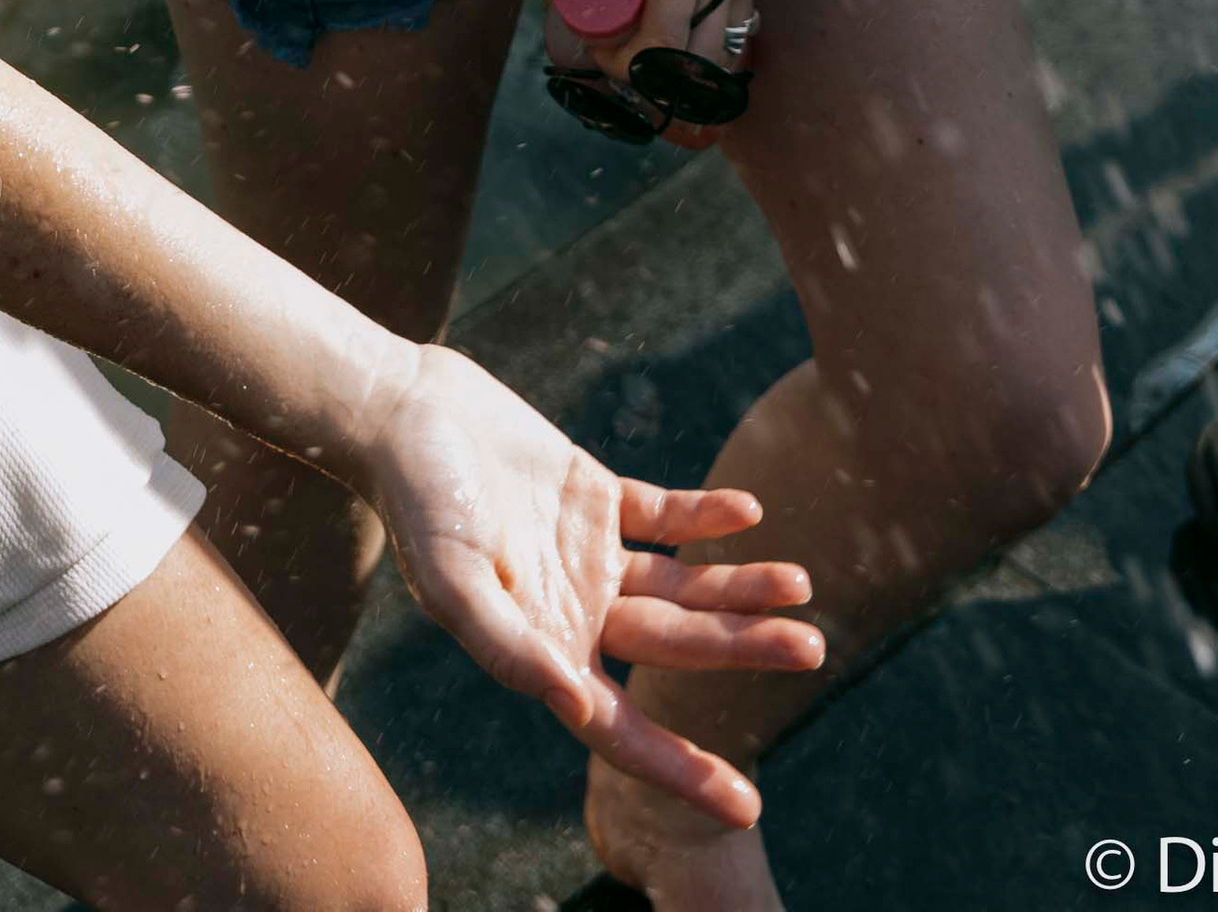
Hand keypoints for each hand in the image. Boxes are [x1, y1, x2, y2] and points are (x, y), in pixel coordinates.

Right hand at [351, 344, 821, 822]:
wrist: (403, 412)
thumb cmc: (416, 503)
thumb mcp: (452, 582)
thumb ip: (509, 648)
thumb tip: (577, 706)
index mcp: (544, 650)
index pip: (624, 728)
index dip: (682, 768)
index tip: (744, 804)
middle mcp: (577, 611)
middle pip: (676, 646)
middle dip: (744, 650)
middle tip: (813, 651)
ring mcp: (590, 554)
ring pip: (683, 583)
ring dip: (739, 585)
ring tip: (803, 585)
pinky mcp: (595, 494)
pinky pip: (663, 514)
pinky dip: (705, 515)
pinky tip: (747, 512)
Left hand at [534, 0, 809, 145]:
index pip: (659, 50)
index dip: (623, 67)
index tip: (598, 47)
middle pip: (695, 76)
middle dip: (651, 83)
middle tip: (621, 55)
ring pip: (721, 66)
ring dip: (683, 75)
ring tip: (649, 47)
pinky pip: (735, 38)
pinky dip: (705, 52)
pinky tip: (680, 28)